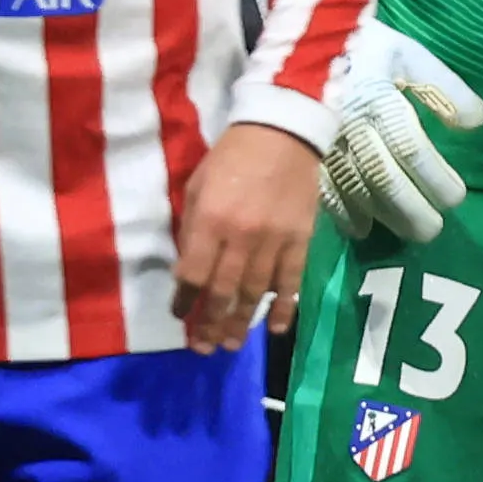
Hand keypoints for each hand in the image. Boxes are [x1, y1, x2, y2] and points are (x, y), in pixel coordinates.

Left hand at [174, 120, 323, 351]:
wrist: (283, 134)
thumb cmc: (231, 158)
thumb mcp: (197, 186)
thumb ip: (193, 228)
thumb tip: (191, 268)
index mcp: (210, 221)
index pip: (192, 273)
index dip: (184, 300)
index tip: (181, 316)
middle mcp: (241, 237)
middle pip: (223, 291)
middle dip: (211, 323)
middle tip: (204, 347)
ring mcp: (275, 241)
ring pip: (256, 292)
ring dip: (241, 323)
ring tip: (230, 345)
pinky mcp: (301, 240)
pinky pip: (291, 281)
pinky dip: (283, 308)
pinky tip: (273, 328)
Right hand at [317, 19, 482, 245]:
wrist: (299, 40)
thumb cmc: (362, 47)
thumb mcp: (408, 55)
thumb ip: (443, 88)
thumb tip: (475, 123)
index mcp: (378, 97)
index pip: (409, 146)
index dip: (433, 175)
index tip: (456, 199)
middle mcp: (349, 123)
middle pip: (382, 175)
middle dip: (410, 207)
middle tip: (433, 231)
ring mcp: (321, 139)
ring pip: (353, 187)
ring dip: (382, 214)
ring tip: (408, 234)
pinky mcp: (300, 150)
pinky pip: (319, 188)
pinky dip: (340, 212)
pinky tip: (360, 229)